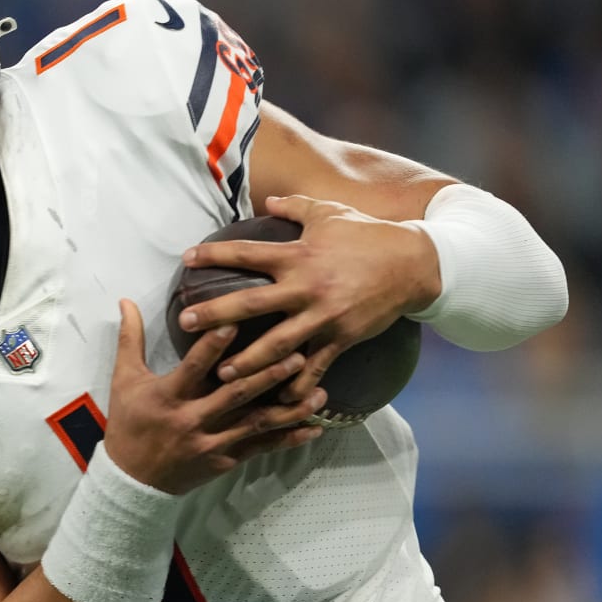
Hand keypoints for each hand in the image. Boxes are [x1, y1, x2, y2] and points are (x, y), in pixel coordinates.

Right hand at [104, 298, 325, 494]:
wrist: (131, 479)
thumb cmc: (129, 424)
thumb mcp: (124, 380)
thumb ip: (130, 339)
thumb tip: (126, 301)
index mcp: (168, 397)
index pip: (193, 368)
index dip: (212, 347)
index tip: (233, 322)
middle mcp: (193, 420)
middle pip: (235, 395)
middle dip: (267, 375)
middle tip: (296, 355)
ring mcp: (212, 443)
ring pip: (255, 424)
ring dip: (289, 409)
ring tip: (319, 393)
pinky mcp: (224, 461)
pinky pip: (260, 448)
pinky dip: (288, 439)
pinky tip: (314, 428)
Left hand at [176, 194, 438, 401]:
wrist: (416, 263)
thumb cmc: (368, 235)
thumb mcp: (330, 213)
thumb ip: (295, 207)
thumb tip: (268, 200)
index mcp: (298, 255)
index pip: (247, 254)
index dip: (214, 255)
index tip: (186, 259)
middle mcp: (306, 288)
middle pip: (250, 303)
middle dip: (215, 315)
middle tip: (185, 324)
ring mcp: (323, 317)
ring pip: (278, 345)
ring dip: (249, 361)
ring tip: (222, 373)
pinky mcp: (342, 338)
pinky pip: (315, 367)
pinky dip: (297, 385)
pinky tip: (278, 400)